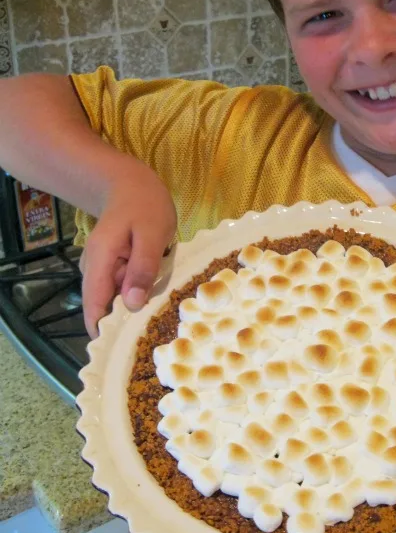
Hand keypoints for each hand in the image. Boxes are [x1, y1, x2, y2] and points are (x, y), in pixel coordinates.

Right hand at [79, 163, 176, 337]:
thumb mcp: (152, 234)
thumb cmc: (144, 204)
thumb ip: (142, 268)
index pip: (94, 308)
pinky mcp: (112, 268)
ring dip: (137, 306)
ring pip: (117, 299)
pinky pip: (123, 288)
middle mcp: (93, 269)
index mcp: (99, 261)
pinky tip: (158, 291)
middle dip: (128, 321)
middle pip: (104, 308)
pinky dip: (139, 292)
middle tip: (159, 330)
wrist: (130, 182)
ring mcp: (101, 269)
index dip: (106, 332)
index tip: (127, 350)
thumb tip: (132, 305)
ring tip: (164, 311)